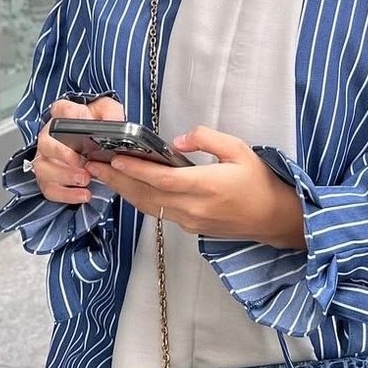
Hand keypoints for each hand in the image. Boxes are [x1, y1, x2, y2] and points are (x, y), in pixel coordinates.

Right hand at [32, 96, 124, 204]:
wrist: (97, 150)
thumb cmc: (99, 131)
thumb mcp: (110, 115)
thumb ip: (112, 114)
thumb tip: (114, 123)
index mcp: (64, 118)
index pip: (60, 109)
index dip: (67, 116)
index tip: (78, 126)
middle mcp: (50, 137)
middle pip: (45, 142)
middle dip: (62, 154)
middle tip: (82, 162)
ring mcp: (47, 159)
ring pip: (43, 168)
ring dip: (65, 176)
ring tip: (86, 180)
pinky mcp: (49, 179)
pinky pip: (49, 189)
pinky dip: (66, 194)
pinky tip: (84, 194)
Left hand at [85, 126, 305, 249]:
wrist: (274, 218)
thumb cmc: (259, 182)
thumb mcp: (238, 149)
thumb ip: (206, 139)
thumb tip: (177, 140)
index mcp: (207, 186)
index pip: (162, 179)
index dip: (136, 170)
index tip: (114, 159)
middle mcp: (194, 207)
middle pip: (146, 195)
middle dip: (118, 180)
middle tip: (93, 165)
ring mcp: (191, 221)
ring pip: (149, 206)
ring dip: (124, 191)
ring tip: (103, 175)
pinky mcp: (191, 228)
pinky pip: (159, 213)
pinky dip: (140, 200)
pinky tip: (129, 188)